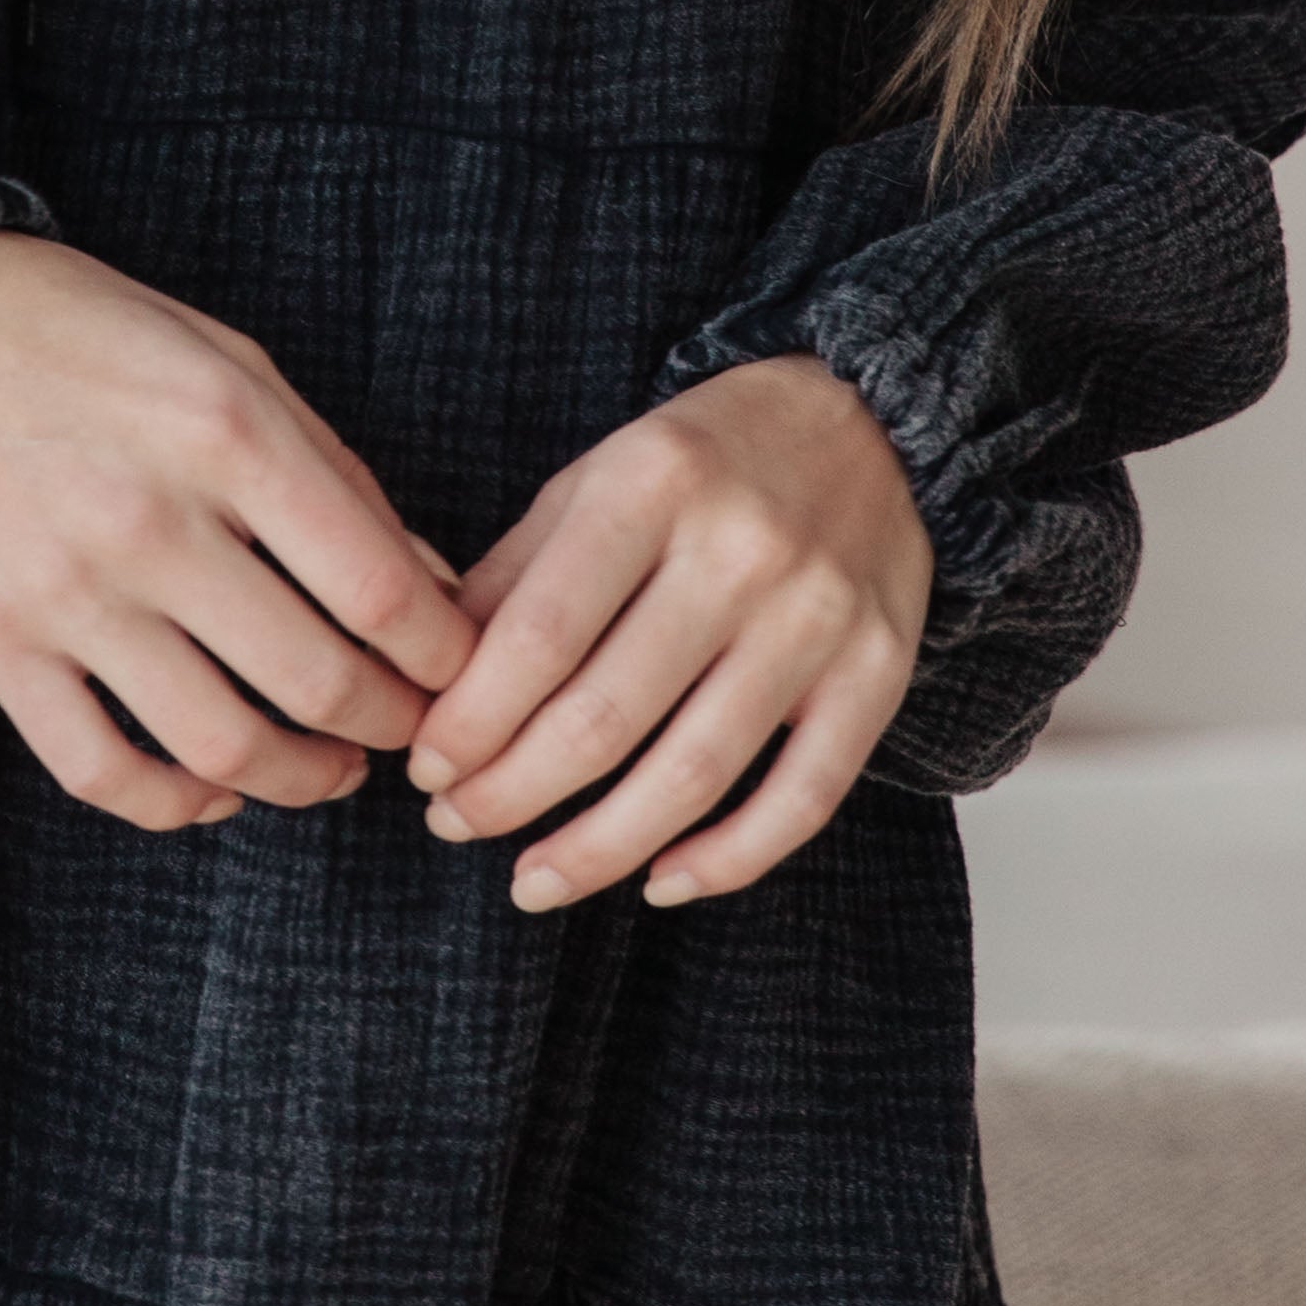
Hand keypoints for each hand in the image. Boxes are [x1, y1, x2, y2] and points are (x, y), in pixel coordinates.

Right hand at [0, 229, 476, 834]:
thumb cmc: (93, 336)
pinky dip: (175, 805)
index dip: (444, 653)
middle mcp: (148, 521)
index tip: (464, 670)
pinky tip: (215, 791)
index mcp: (225, 432)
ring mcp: (67, 594)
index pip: (375, 589)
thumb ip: (335, 473)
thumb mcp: (234, 361)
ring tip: (334, 770)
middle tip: (413, 728)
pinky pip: (100, 770)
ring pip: (219, 746)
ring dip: (302, 780)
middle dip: (392, 725)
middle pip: (315, 681)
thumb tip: (430, 586)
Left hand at [406, 356, 929, 911]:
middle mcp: (742, 551)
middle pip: (606, 717)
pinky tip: (659, 882)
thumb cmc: (708, 460)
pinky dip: (727, 860)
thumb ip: (516, 574)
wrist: (872, 423)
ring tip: (531, 880)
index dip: (471, 720)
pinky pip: (801, 799)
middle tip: (454, 824)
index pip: (541, 635)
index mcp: (655, 484)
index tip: (427, 768)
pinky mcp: (878, 674)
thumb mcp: (598, 477)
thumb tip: (433, 688)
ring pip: (694, 774)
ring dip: (598, 849)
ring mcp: (818, 618)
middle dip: (511, 793)